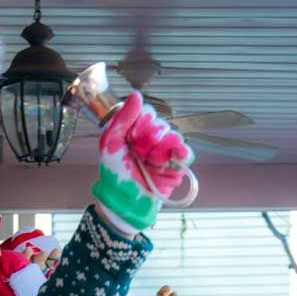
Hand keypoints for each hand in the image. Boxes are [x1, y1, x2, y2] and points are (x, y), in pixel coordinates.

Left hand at [92, 91, 193, 230]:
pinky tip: (174, 158)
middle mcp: (153, 138)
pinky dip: (181, 154)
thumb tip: (136, 95)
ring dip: (160, 151)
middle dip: (149, 141)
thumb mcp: (111, 141)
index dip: (142, 124)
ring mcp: (166, 153)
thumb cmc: (114, 173)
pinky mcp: (176, 167)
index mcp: (138, 129)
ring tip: (149, 164)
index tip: (131, 138)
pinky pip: (185, 154)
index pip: (149, 113)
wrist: (123, 201)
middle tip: (138, 154)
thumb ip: (123, 117)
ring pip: (174, 138)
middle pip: (162, 125)